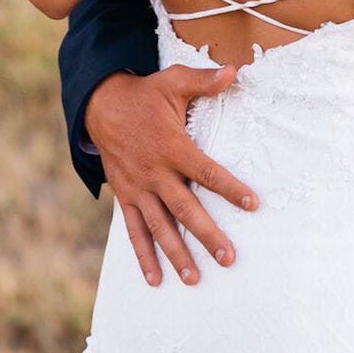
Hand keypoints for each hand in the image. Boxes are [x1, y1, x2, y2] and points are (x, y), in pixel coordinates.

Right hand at [83, 67, 258, 286]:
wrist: (101, 106)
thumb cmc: (145, 96)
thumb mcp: (173, 81)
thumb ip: (204, 81)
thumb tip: (235, 72)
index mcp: (172, 147)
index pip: (207, 172)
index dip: (230, 188)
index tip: (252, 204)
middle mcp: (156, 174)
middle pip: (186, 210)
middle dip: (207, 236)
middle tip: (228, 258)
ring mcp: (139, 190)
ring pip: (160, 228)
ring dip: (177, 254)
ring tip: (194, 278)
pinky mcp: (126, 200)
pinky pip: (134, 233)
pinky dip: (144, 257)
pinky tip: (156, 280)